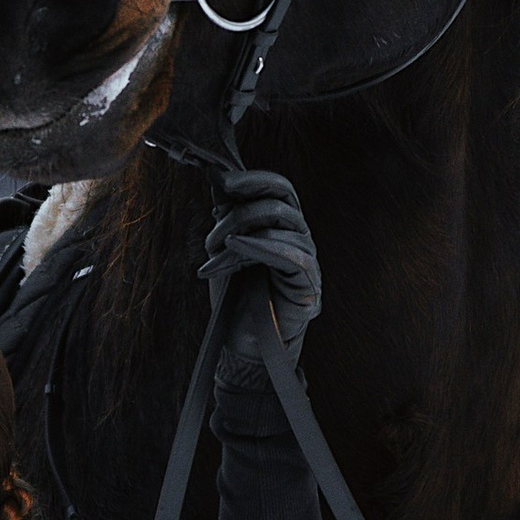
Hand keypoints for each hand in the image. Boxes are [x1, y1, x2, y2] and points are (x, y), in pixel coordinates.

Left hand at [204, 171, 321, 383]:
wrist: (243, 341)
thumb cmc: (237, 295)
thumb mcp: (225, 246)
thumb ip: (227, 214)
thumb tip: (216, 177)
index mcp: (282, 225)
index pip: (278, 187)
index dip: (253, 178)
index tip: (220, 178)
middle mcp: (298, 236)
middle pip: (281, 198)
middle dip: (248, 193)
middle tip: (221, 199)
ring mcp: (305, 256)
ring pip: (278, 222)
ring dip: (237, 229)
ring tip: (212, 248)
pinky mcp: (307, 280)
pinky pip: (287, 252)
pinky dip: (258, 244)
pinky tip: (234, 245)